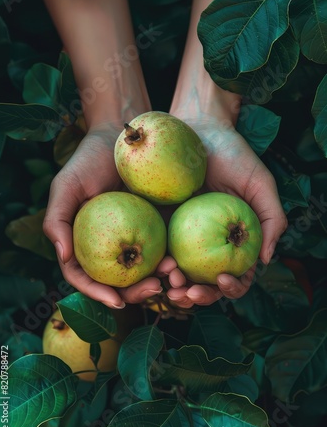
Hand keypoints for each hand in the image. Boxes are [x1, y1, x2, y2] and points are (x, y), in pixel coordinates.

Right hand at [43, 124, 162, 308]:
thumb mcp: (67, 186)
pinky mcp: (157, 228)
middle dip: (135, 293)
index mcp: (83, 243)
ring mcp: (133, 239)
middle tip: (154, 289)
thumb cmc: (90, 160)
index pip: (86, 277)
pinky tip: (182, 261)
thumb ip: (57, 220)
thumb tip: (64, 257)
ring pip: (143, 272)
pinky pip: (163, 250)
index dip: (97, 294)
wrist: (125, 138)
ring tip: (173, 276)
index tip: (116, 301)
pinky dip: (172, 261)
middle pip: (118, 281)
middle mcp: (108, 246)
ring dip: (157, 281)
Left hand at [158, 112, 287, 307]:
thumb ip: (271, 219)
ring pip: (180, 276)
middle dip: (198, 297)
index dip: (232, 287)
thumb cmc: (233, 155)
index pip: (236, 276)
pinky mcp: (161, 226)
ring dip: (176, 289)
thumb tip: (266, 260)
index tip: (222, 279)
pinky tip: (156, 268)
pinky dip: (157, 267)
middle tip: (187, 294)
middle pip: (205, 283)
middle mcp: (209, 244)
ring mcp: (183, 238)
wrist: (198, 128)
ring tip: (170, 286)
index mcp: (233, 241)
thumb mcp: (260, 184)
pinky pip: (158, 253)